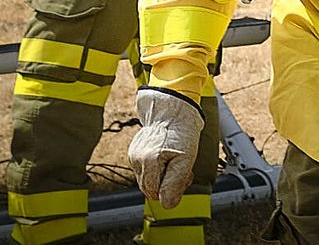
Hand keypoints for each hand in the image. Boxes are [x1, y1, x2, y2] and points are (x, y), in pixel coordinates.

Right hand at [128, 87, 203, 208]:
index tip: (183, 176)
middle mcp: (136, 159)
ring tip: (172, 161)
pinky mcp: (132, 154)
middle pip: (149, 190)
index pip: (156, 194)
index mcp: (148, 160)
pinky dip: (155, 169)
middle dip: (165, 184)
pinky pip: (144, 172)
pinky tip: (164, 157)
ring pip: (146, 182)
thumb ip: (175, 184)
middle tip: (180, 168)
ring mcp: (133, 156)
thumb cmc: (181, 135)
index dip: (171, 189)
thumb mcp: (186, 160)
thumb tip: (167, 205)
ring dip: (161, 177)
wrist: (171, 113)